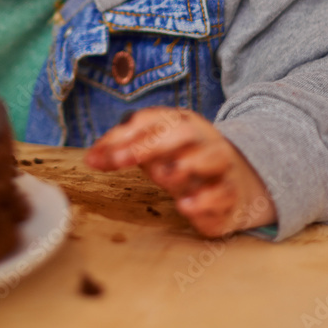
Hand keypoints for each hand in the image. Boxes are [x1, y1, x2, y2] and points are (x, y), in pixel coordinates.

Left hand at [84, 107, 276, 236]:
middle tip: (121, 160)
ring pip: (213, 157)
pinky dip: (206, 200)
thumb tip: (91, 159)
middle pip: (184, 131)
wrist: (236, 185)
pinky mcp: (231, 196)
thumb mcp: (152, 150)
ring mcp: (222, 167)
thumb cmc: (182, 162)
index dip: (124, 136)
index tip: (100, 158)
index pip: (150, 121)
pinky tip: (186, 206)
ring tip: (164, 176)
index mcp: (180, 122)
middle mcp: (203, 140)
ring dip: (187, 165)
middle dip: (150, 144)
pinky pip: (224, 194)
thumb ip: (121, 151)